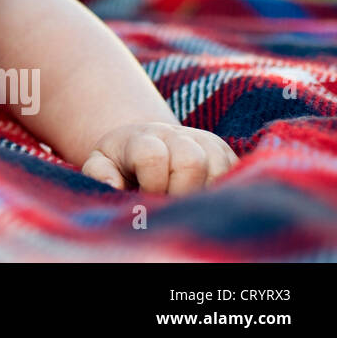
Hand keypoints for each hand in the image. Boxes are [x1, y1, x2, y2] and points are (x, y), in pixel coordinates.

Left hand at [80, 121, 238, 193]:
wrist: (146, 148)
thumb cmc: (120, 164)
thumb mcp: (100, 165)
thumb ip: (99, 173)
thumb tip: (114, 186)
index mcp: (142, 138)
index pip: (152, 156)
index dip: (150, 183)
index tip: (144, 195)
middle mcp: (175, 134)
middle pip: (190, 162)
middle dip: (179, 191)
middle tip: (168, 202)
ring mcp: (204, 141)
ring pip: (217, 168)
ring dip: (202, 192)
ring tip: (184, 200)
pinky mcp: (226, 153)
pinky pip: (237, 172)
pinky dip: (222, 190)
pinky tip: (203, 198)